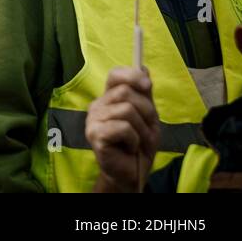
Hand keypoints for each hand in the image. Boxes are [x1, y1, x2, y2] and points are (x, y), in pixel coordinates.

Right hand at [87, 67, 158, 192]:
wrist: (132, 173)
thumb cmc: (139, 145)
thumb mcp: (147, 116)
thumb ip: (144, 94)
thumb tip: (143, 67)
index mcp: (108, 99)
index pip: (115, 75)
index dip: (132, 75)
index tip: (147, 86)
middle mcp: (97, 106)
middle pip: (126, 92)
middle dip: (146, 111)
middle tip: (146, 129)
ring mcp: (93, 120)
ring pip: (127, 110)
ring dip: (142, 129)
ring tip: (137, 141)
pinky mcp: (95, 135)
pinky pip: (123, 128)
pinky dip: (134, 139)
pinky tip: (128, 147)